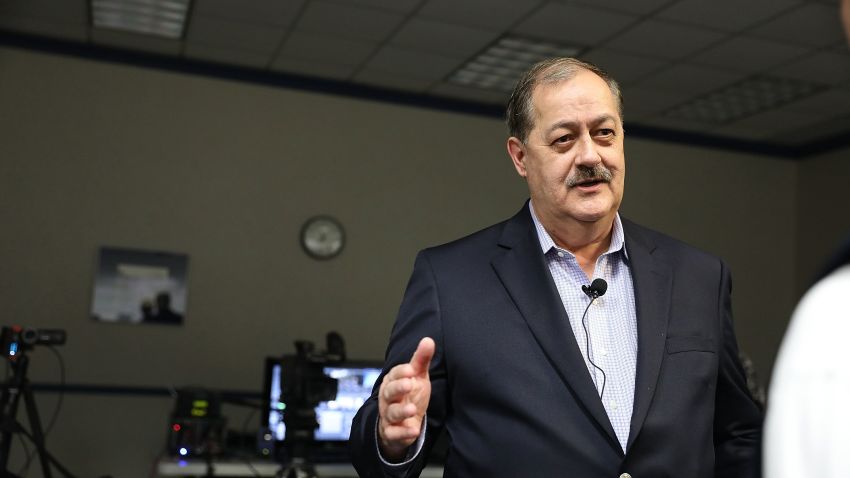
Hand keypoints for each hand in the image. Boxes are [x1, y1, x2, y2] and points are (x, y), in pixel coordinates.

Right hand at [377, 337, 434, 461]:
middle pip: (389, 392)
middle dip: (398, 388)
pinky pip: (394, 433)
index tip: (411, 369)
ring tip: (413, 409)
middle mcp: (388, 398)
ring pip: (391, 413)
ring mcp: (389, 415)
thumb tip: (428, 340)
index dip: (401, 372)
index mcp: (393, 381)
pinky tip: (414, 430)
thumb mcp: (418, 377)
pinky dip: (403, 433)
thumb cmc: (410, 395)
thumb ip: (421, 360)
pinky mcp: (392, 432)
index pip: (394, 374)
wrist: (402, 423)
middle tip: (409, 384)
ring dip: (401, 411)